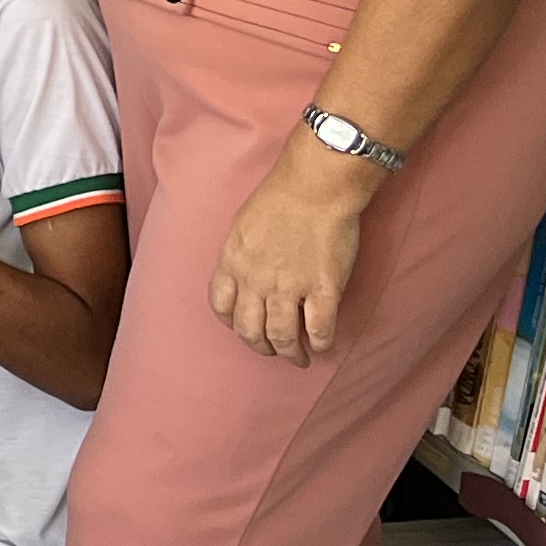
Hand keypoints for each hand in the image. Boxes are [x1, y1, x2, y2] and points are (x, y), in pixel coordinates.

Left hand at [213, 136, 377, 365]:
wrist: (315, 187)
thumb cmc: (279, 197)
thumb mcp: (242, 225)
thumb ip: (241, 254)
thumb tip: (246, 273)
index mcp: (232, 262)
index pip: (221, 306)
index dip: (232, 323)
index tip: (244, 328)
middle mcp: (255, 280)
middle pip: (250, 329)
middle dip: (260, 346)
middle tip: (272, 351)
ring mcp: (289, 287)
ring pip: (282, 336)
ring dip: (290, 353)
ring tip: (299, 358)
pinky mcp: (324, 289)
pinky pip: (319, 329)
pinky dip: (320, 343)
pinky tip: (322, 345)